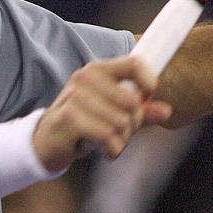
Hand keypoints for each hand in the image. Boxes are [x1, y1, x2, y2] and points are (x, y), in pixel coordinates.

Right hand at [32, 56, 172, 172]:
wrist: (45, 141)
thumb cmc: (82, 125)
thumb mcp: (113, 114)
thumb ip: (140, 112)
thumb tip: (166, 110)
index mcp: (98, 70)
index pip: (134, 64)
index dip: (148, 82)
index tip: (147, 98)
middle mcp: (85, 78)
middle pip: (133, 103)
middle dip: (132, 125)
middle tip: (116, 131)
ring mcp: (75, 96)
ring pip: (121, 122)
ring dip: (120, 140)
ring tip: (105, 141)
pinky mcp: (69, 117)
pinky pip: (107, 136)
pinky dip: (110, 149)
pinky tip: (101, 149)